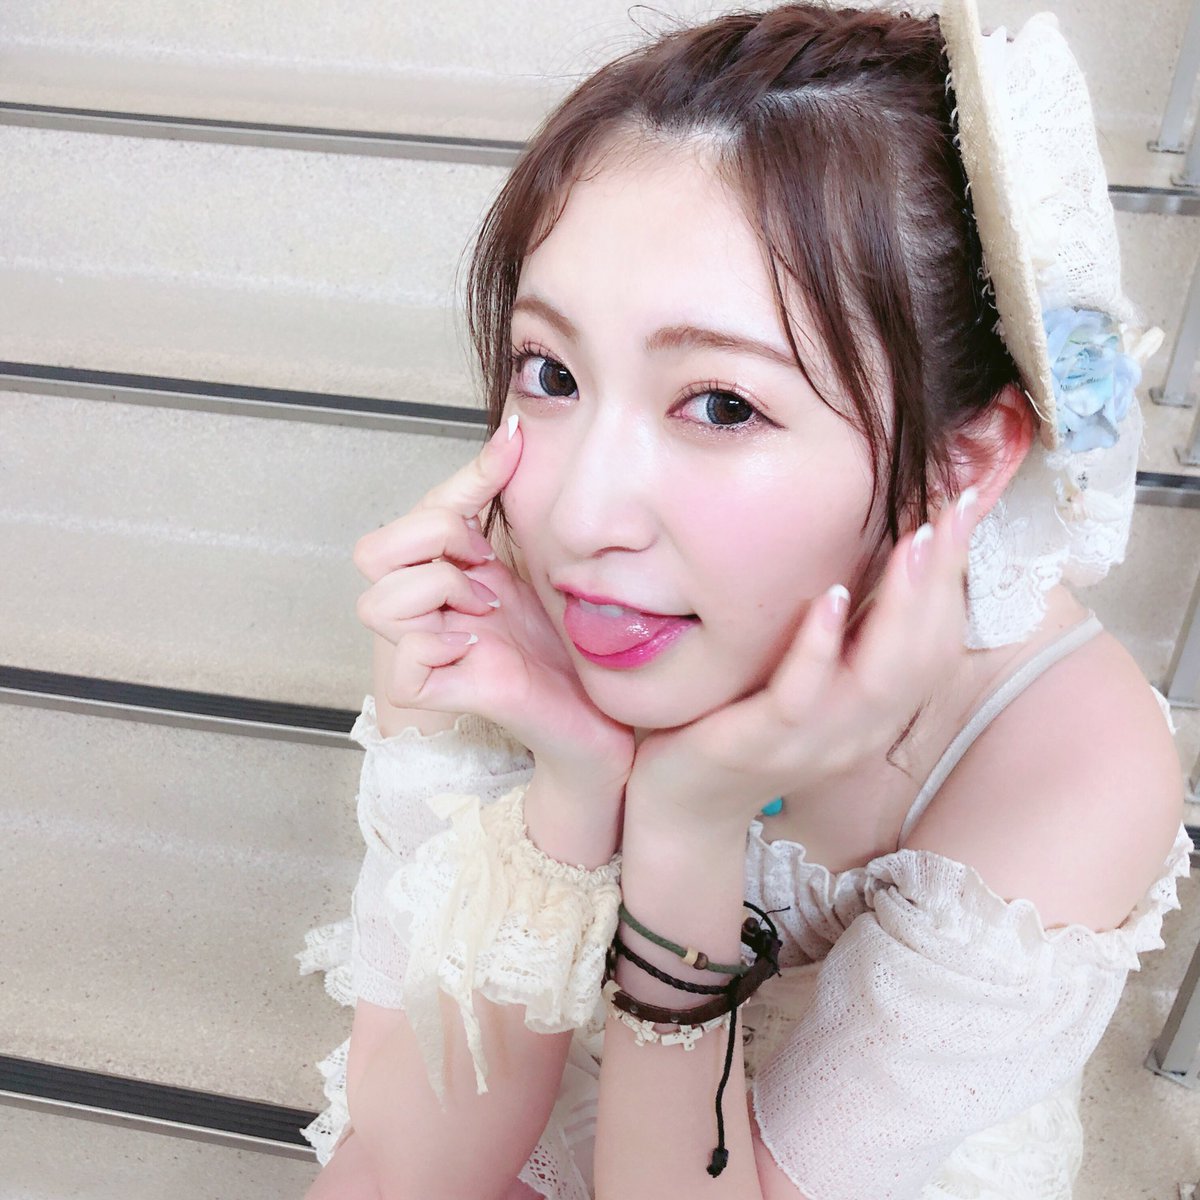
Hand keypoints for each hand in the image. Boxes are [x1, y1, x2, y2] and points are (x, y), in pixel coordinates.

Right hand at [353, 414, 634, 795]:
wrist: (605, 717)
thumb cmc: (575, 645)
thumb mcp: (544, 560)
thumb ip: (516, 509)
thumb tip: (515, 428)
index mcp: (456, 572)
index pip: (425, 510)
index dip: (463, 478)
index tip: (515, 448)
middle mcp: (435, 609)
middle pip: (373, 551)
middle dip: (433, 539)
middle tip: (486, 562)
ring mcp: (434, 651)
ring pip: (375, 603)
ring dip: (436, 592)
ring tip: (487, 607)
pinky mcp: (446, 693)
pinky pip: (406, 663)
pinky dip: (437, 646)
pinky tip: (480, 644)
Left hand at [624, 489, 981, 838]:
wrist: (682, 806)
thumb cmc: (739, 730)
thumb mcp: (804, 685)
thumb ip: (841, 643)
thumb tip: (865, 566)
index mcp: (873, 714)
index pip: (936, 645)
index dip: (955, 579)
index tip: (963, 510)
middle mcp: (858, 731)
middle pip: (923, 656)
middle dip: (943, 580)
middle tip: (954, 510)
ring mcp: (813, 742)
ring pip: (878, 679)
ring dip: (900, 609)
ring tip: (914, 546)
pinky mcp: (762, 743)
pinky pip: (801, 696)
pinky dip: (820, 648)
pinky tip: (832, 599)